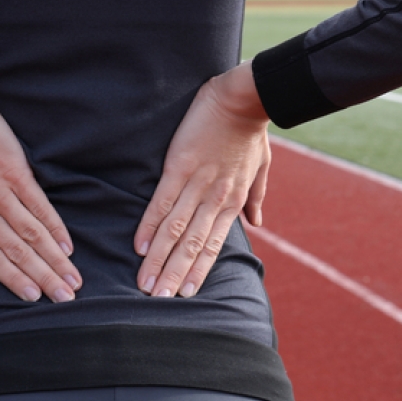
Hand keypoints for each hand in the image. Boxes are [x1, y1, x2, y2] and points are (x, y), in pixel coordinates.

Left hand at [0, 88, 81, 302]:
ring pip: (32, 235)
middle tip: (65, 299)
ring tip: (73, 279)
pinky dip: (55, 228)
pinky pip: (39, 206)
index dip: (13, 279)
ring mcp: (1, 193)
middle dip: (43, 278)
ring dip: (55, 260)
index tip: (33, 298)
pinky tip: (67, 246)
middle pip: (17, 252)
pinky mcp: (17, 174)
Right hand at [134, 62, 270, 297]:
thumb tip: (257, 223)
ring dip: (160, 258)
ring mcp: (197, 183)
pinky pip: (163, 201)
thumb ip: (257, 196)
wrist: (244, 99)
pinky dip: (151, 225)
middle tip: (158, 301)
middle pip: (192, 244)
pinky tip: (140, 245)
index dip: (198, 270)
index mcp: (232, 200)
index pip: (212, 244)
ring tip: (145, 282)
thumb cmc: (251, 132)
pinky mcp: (180, 165)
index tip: (185, 293)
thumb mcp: (261, 167)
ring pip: (176, 229)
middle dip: (174, 274)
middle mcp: (215, 198)